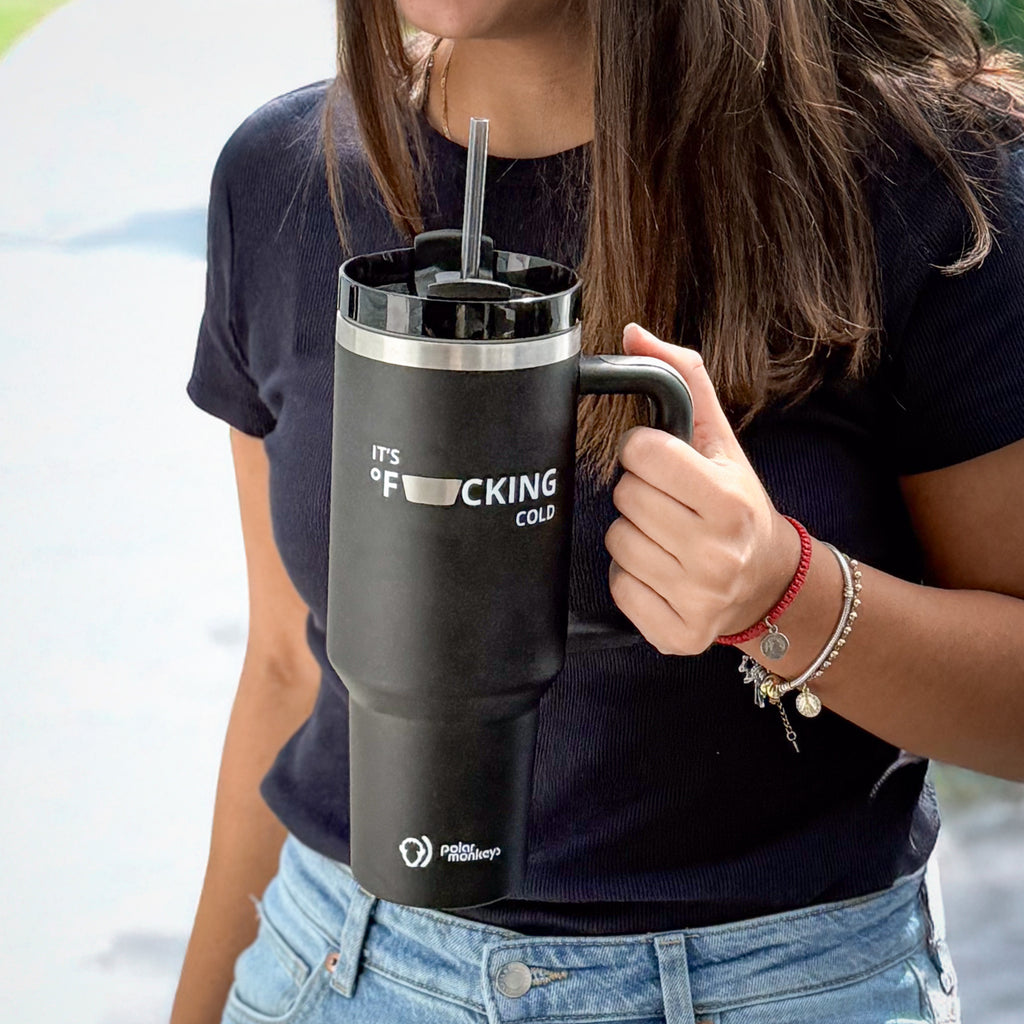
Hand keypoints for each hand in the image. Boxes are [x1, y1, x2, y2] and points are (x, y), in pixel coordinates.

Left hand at [604, 323, 800, 655]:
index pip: (641, 452)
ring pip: (617, 542)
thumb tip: (632, 334)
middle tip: (671, 503)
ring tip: (669, 537)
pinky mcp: (676, 634)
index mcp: (728, 500)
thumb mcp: (722, 440)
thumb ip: (683, 379)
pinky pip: (619, 588)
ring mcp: (696, 599)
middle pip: (624, 497)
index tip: (666, 462)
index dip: (647, 451)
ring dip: (635, 535)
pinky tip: (664, 571)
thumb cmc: (739, 504)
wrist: (768, 582)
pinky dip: (632, 578)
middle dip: (641, 493)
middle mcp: (715, 554)